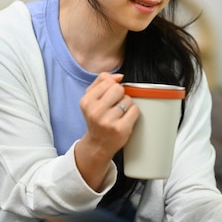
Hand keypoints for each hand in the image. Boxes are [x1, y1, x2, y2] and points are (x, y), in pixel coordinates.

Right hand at [75, 73, 138, 189]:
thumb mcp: (91, 98)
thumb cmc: (96, 119)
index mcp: (86, 101)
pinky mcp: (121, 129)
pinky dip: (133, 113)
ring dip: (127, 106)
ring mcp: (108, 121)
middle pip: (119, 89)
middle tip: (115, 106)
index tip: (107, 98)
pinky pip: (135, 110)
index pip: (109, 82)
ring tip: (118, 115)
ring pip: (128, 99)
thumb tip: (119, 76)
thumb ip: (102, 81)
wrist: (97, 144)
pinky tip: (125, 119)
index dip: (112, 88)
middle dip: (120, 95)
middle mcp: (95, 111)